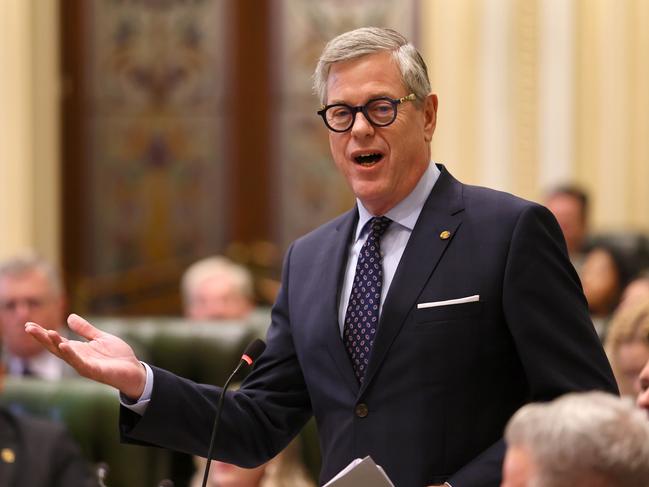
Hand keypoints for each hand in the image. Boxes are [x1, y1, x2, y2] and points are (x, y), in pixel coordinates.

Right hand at [25, 313, 145, 398]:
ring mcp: (85, 365)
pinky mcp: (95, 371)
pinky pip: (80, 363)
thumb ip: (85, 330)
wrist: (134, 370)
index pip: (57, 340)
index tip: (28, 324)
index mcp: (78, 350)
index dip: (43, 333)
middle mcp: (78, 358)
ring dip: (56, 344)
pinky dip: (72, 355)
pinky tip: (64, 345)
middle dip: (42, 338)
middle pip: (56, 347)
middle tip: (28, 327)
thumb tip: (69, 317)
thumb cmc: (117, 356)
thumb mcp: (101, 338)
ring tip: (47, 332)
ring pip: (66, 355)